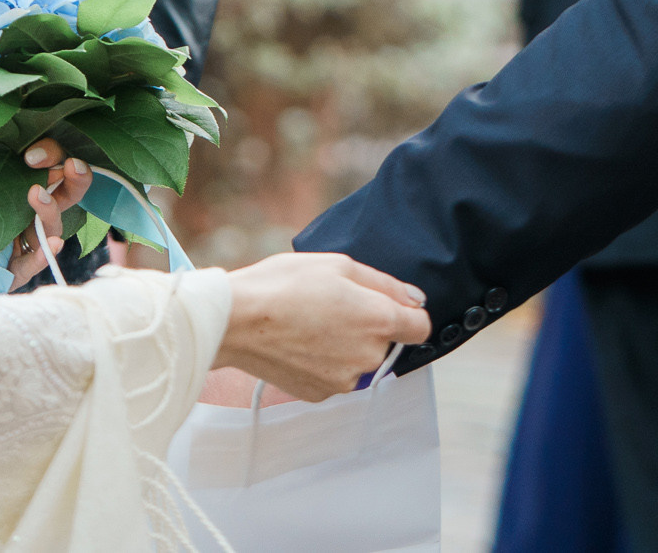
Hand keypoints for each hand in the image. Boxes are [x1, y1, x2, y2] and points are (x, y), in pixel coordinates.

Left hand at [0, 138, 92, 289]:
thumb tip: (28, 151)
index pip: (38, 173)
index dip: (50, 160)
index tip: (38, 151)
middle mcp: (6, 221)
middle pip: (55, 202)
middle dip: (71, 183)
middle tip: (72, 168)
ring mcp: (4, 252)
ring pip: (48, 232)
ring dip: (52, 212)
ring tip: (35, 196)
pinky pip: (29, 268)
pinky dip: (44, 254)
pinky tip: (49, 240)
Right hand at [214, 253, 431, 401]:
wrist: (236, 320)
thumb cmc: (284, 284)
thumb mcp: (339, 265)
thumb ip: (385, 284)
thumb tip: (415, 299)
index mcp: (379, 320)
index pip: (421, 327)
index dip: (407, 312)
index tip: (385, 303)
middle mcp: (368, 356)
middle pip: (386, 342)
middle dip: (368, 325)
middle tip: (332, 304)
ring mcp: (344, 380)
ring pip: (359, 359)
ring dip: (345, 344)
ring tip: (310, 322)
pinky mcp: (320, 393)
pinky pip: (335, 375)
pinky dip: (323, 361)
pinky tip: (299, 342)